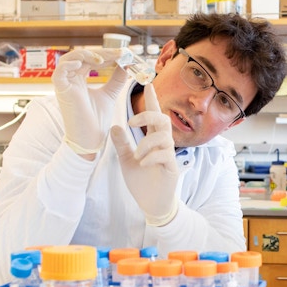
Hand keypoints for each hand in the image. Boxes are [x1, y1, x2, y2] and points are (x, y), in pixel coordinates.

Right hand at [52, 49, 127, 156]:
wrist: (91, 139)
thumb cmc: (96, 120)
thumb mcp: (110, 95)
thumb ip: (116, 80)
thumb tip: (126, 65)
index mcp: (79, 78)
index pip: (91, 59)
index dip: (107, 54)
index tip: (124, 54)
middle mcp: (70, 79)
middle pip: (83, 56)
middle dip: (102, 53)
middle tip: (120, 53)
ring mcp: (65, 84)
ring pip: (70, 59)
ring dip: (87, 55)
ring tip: (104, 60)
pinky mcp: (61, 91)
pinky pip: (59, 73)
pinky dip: (69, 64)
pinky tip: (83, 63)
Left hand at [110, 83, 179, 225]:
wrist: (150, 204)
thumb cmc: (141, 181)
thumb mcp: (127, 160)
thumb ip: (122, 143)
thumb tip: (114, 125)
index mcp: (152, 140)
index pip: (154, 115)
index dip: (152, 99)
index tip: (149, 82)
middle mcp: (163, 144)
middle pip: (162, 120)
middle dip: (147, 116)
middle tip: (131, 122)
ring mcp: (169, 155)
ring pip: (164, 137)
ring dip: (146, 143)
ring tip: (136, 156)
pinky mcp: (172, 168)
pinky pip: (164, 155)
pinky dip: (151, 156)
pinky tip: (142, 163)